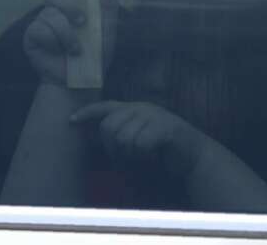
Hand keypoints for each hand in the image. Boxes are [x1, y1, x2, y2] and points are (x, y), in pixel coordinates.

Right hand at [23, 0, 117, 85]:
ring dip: (66, 33)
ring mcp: (42, 22)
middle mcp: (56, 11)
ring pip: (50, 14)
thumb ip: (108, 10)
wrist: (81, 84)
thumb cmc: (95, 57)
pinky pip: (40, 29)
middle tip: (82, 21)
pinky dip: (53, 42)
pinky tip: (60, 52)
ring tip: (76, 50)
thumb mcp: (107, 33)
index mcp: (73, 6)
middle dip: (69, 3)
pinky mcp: (32, 37)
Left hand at [70, 101, 206, 179]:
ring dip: (131, 155)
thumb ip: (120, 133)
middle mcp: (142, 108)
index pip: (104, 107)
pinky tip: (153, 157)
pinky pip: (141, 145)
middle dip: (113, 149)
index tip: (71, 120)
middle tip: (126, 160)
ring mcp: (154, 116)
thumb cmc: (163, 151)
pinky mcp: (165, 128)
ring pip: (124, 138)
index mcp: (134, 109)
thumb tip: (95, 136)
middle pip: (109, 127)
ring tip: (143, 158)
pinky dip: (144, 157)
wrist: (195, 158)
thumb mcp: (138, 138)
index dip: (86, 113)